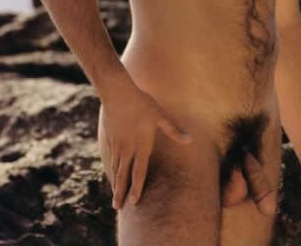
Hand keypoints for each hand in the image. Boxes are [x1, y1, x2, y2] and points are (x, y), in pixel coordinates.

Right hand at [101, 82, 192, 209]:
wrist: (117, 93)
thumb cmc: (142, 102)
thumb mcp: (160, 115)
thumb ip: (174, 130)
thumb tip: (190, 140)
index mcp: (141, 144)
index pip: (139, 172)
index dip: (137, 188)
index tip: (134, 202)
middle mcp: (127, 148)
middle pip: (124, 175)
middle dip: (121, 192)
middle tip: (119, 207)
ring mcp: (117, 144)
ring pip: (116, 168)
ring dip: (116, 183)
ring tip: (115, 196)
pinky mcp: (110, 138)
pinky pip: (111, 158)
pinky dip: (112, 169)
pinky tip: (112, 174)